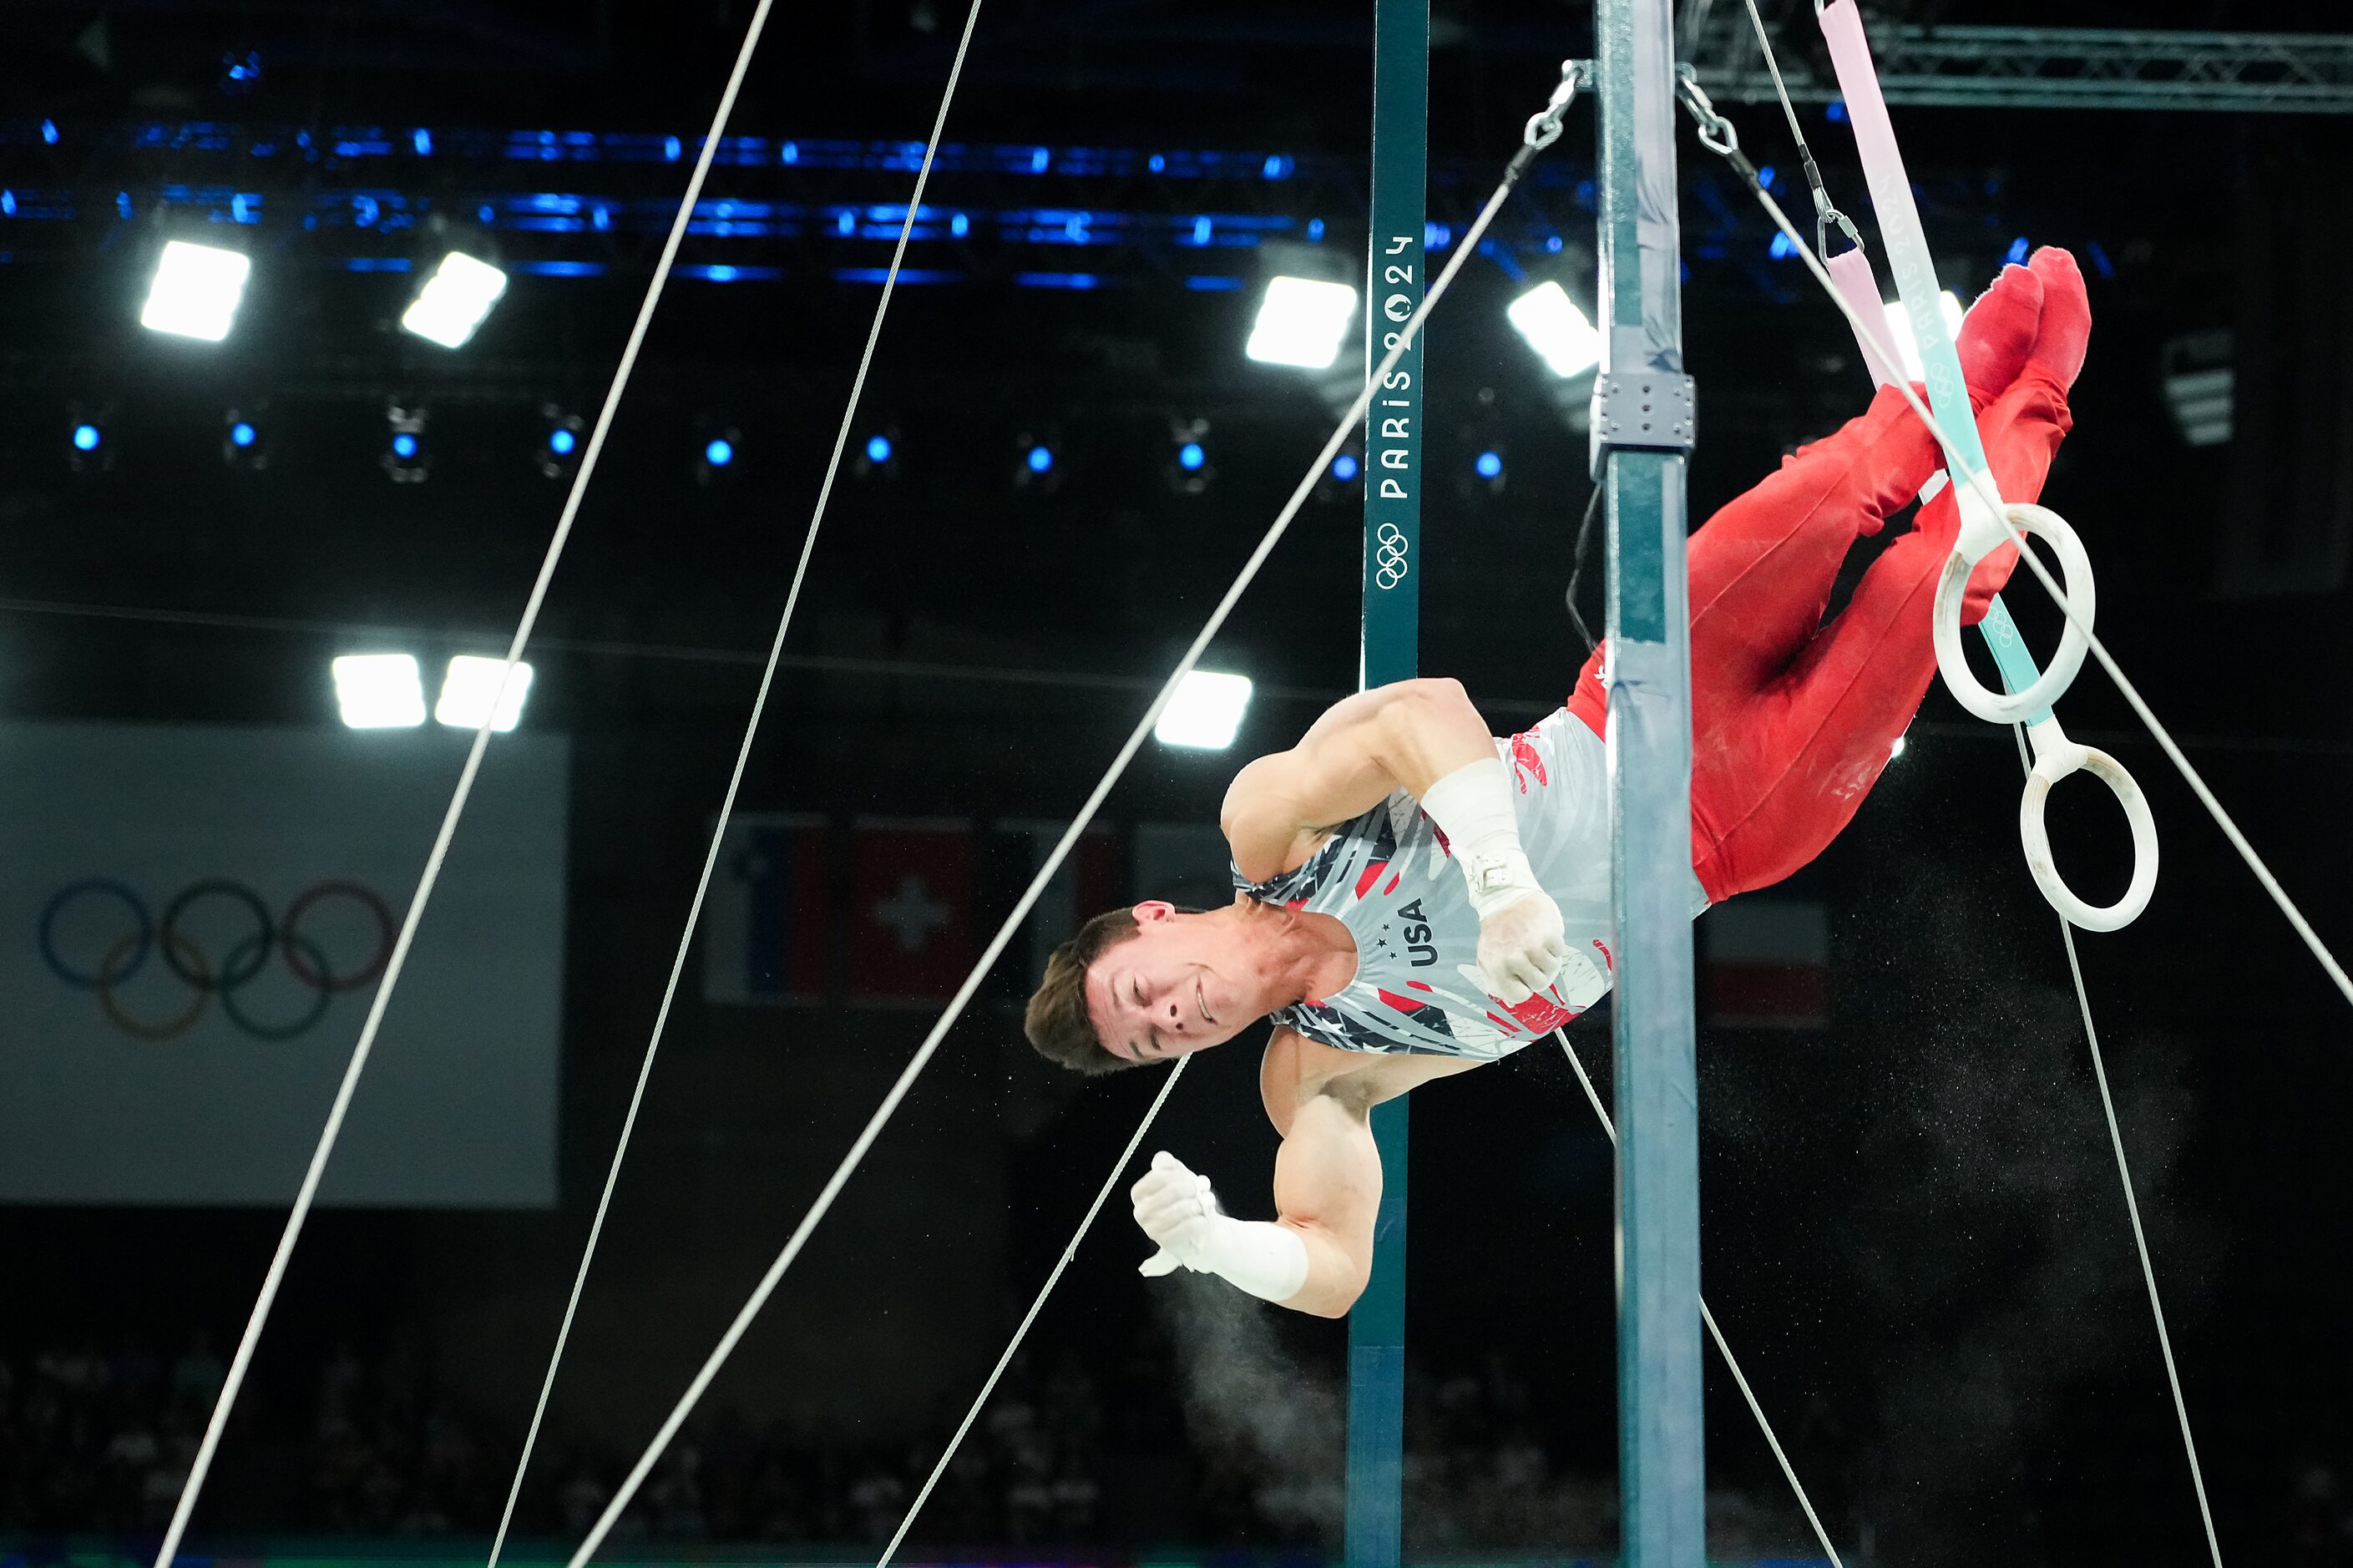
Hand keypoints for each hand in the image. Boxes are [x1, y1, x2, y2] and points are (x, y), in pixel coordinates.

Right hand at [1131, 1150, 1219, 1275]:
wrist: (1199, 1223)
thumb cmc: (1185, 1198)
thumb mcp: (1178, 1176)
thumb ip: (1169, 1165)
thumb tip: (1163, 1160)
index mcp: (1140, 1193)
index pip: (1157, 1177)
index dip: (1177, 1175)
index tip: (1188, 1177)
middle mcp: (1142, 1212)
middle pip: (1170, 1192)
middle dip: (1190, 1188)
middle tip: (1200, 1189)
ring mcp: (1152, 1229)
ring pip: (1176, 1212)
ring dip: (1196, 1205)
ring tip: (1205, 1203)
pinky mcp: (1166, 1243)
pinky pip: (1182, 1231)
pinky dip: (1196, 1223)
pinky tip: (1202, 1219)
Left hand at [1477, 888, 1566, 1003]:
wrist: (1506, 897)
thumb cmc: (1497, 931)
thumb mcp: (1487, 958)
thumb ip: (1496, 982)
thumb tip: (1511, 1004)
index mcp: (1497, 967)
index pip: (1519, 996)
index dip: (1524, 988)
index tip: (1521, 977)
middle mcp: (1515, 959)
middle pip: (1540, 984)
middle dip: (1537, 973)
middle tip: (1530, 958)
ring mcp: (1533, 947)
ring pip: (1552, 969)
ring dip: (1547, 959)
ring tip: (1536, 945)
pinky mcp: (1550, 935)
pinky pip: (1560, 952)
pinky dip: (1555, 946)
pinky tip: (1543, 935)